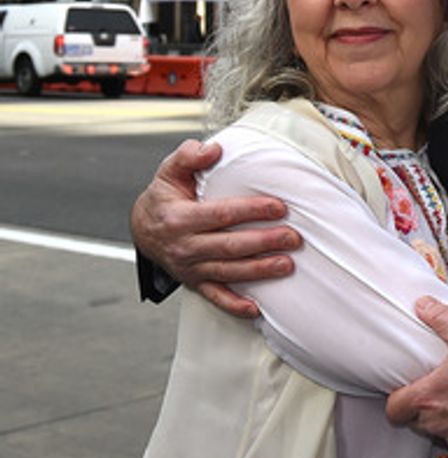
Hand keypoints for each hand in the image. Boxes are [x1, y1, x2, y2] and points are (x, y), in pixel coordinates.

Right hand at [130, 139, 299, 317]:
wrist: (142, 228)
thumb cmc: (165, 197)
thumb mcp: (170, 172)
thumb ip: (188, 157)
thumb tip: (212, 149)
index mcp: (179, 218)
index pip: (222, 214)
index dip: (252, 210)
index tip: (279, 207)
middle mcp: (184, 246)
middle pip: (230, 245)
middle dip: (264, 242)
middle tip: (294, 238)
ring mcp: (190, 268)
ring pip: (229, 271)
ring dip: (260, 270)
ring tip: (287, 265)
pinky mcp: (195, 282)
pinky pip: (216, 297)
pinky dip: (234, 305)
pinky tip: (256, 308)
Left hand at [385, 297, 447, 456]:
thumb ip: (441, 319)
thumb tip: (423, 307)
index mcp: (429, 397)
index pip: (393, 409)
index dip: (397, 399)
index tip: (406, 390)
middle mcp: (439, 423)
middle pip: (416, 421)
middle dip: (423, 407)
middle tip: (439, 389)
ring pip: (441, 432)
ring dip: (447, 419)